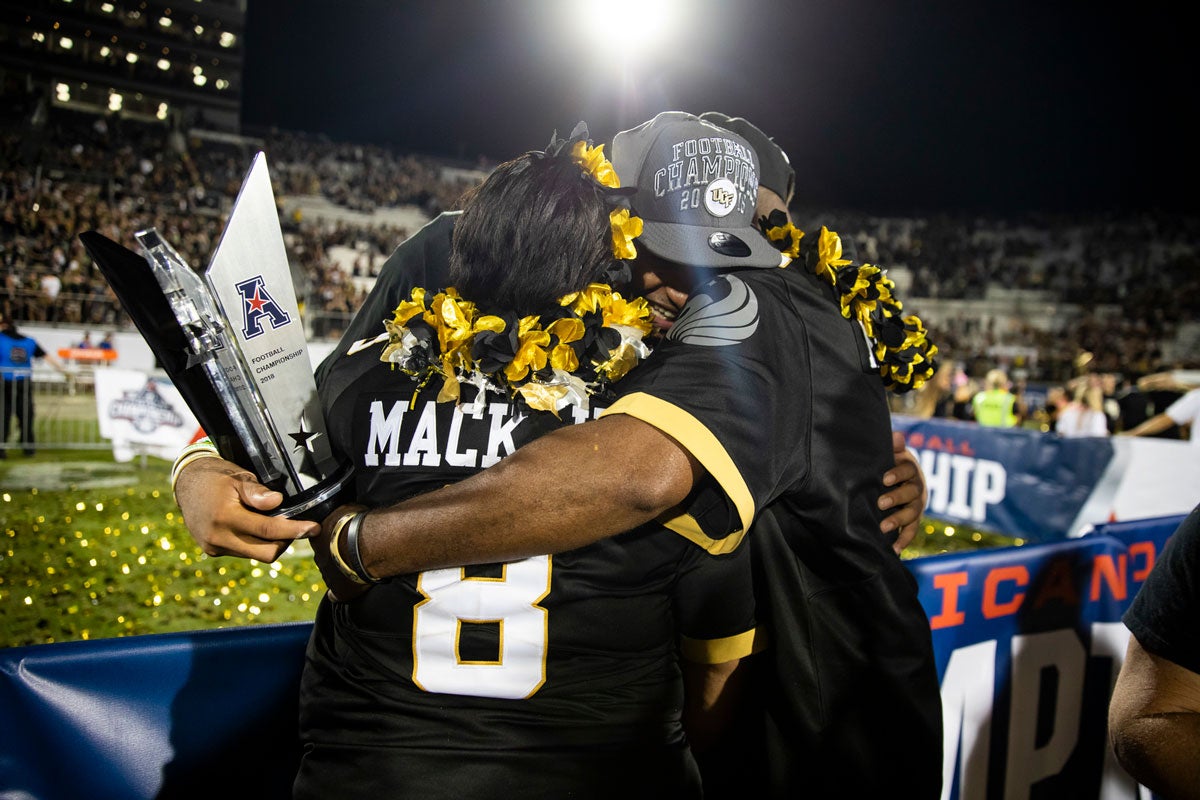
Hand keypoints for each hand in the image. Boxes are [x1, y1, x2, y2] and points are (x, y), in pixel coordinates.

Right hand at [175, 456, 318, 560]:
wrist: (186, 483)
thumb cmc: (216, 477)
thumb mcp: (238, 477)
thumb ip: (257, 492)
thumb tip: (278, 502)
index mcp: (225, 517)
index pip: (268, 531)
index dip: (294, 531)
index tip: (314, 528)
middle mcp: (218, 537)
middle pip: (265, 553)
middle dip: (285, 542)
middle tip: (297, 525)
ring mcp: (214, 547)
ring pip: (255, 555)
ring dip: (271, 543)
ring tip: (275, 523)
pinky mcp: (213, 550)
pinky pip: (243, 552)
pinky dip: (255, 543)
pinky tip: (257, 527)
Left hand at [312, 503, 371, 602]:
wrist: (369, 544)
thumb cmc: (360, 524)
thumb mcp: (348, 509)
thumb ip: (342, 513)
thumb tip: (346, 511)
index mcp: (318, 537)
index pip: (321, 540)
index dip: (333, 539)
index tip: (343, 537)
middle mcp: (319, 557)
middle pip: (326, 557)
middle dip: (336, 555)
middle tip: (353, 551)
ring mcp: (328, 574)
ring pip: (332, 573)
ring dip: (343, 570)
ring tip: (359, 565)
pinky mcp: (340, 590)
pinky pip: (336, 594)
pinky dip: (339, 593)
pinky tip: (346, 590)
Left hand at [878, 431, 927, 553]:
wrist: (894, 480)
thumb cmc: (887, 464)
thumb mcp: (890, 454)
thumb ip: (892, 447)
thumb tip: (896, 437)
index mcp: (910, 469)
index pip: (908, 470)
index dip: (898, 473)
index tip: (885, 478)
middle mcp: (917, 487)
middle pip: (912, 493)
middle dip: (897, 498)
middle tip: (880, 503)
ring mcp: (916, 505)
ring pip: (912, 514)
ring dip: (898, 520)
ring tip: (883, 527)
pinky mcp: (913, 520)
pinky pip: (911, 532)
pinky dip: (904, 541)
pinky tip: (895, 550)